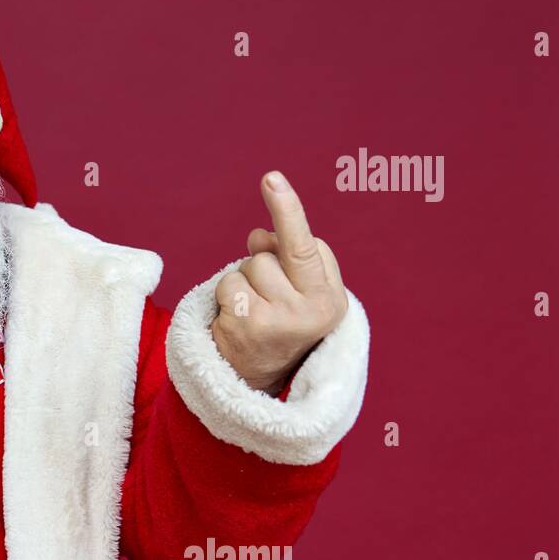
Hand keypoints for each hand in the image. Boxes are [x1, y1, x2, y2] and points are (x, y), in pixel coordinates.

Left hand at [211, 171, 348, 394]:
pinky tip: (236, 320)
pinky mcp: (247, 327)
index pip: (309, 247)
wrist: (256, 381)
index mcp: (333, 301)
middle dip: (271, 239)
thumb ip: (288, 258)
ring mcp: (280, 321)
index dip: (288, 211)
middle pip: (275, 251)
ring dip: (243, 282)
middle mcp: (313, 312)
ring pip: (248, 266)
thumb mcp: (298, 293)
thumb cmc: (279, 325)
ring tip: (252, 310)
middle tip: (269, 224)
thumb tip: (256, 236)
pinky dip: (226, 296)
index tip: (272, 178)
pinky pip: (227, 284)